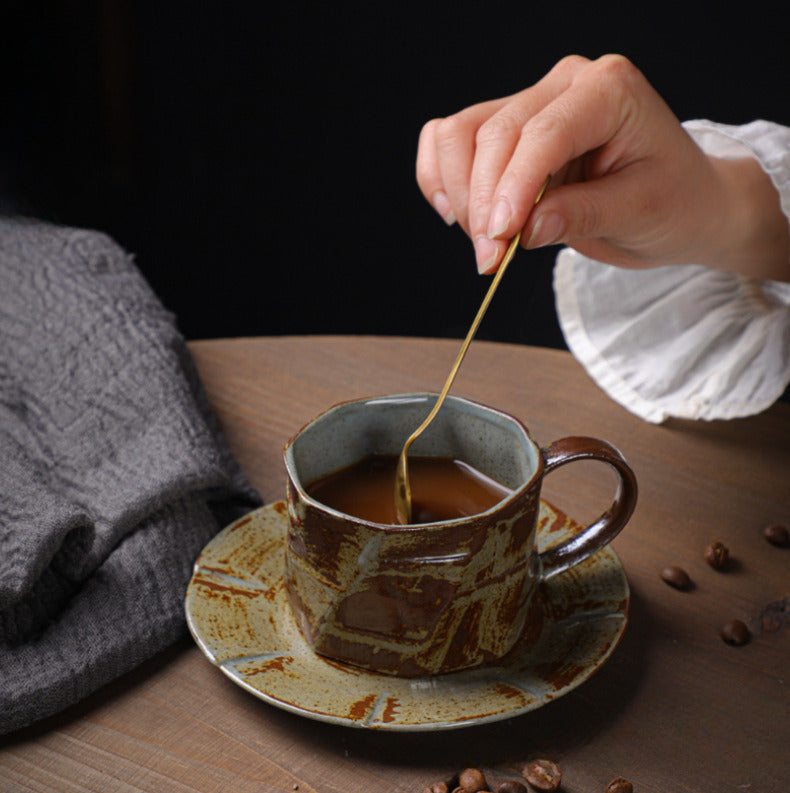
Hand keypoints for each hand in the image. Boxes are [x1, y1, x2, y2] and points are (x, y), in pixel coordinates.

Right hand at [416, 54, 788, 279]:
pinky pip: (449, 140)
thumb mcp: (641, 213)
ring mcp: (531, 104)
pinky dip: (440, 176)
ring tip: (483, 244)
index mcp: (608, 90)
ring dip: (458, 193)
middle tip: (489, 260)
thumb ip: (582, 215)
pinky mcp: (507, 131)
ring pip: (460, 134)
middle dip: (482, 203)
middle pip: (492, 133)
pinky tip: (453, 213)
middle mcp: (564, 86)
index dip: (511, 188)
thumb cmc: (672, 201)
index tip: (499, 239)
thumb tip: (525, 230)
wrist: (679, 202)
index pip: (542, 133)